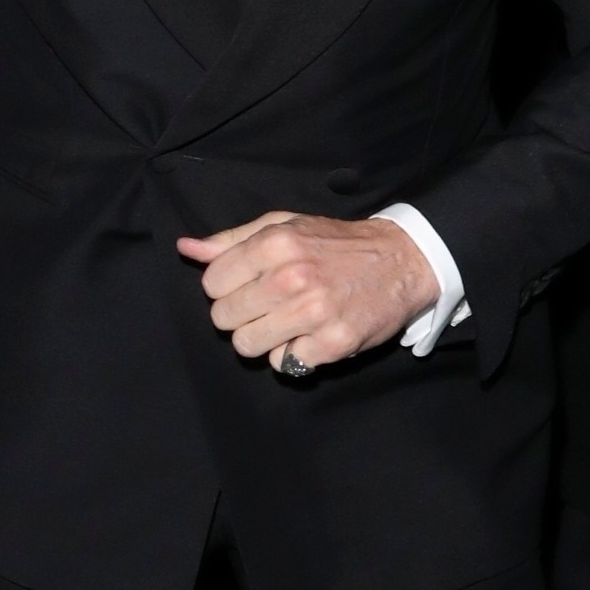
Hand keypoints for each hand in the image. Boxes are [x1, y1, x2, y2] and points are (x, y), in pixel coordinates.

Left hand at [176, 211, 438, 373]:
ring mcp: (314, 313)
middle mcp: (292, 277)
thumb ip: (232, 240)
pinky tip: (311, 334)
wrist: (402, 261)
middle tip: (268, 305)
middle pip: (223, 318)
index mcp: (274, 243)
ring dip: (263, 338)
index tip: (248, 285)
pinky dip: (294, 354)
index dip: (226, 288)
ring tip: (287, 321)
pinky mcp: (333, 343)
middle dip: (240, 315)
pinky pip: (284, 364)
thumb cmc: (335, 244)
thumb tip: (187, 248)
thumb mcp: (285, 226)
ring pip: (247, 346)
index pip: (212, 284)